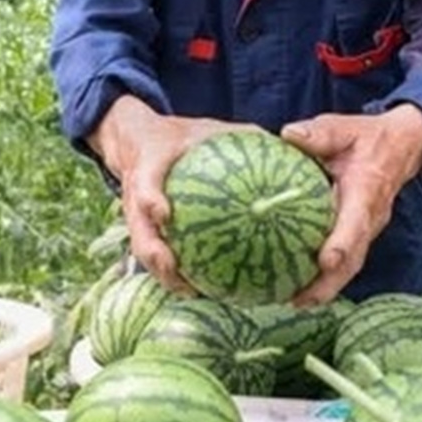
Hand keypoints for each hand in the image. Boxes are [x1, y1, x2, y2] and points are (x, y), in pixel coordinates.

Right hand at [89, 96, 261, 296]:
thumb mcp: (205, 129)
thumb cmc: (177, 138)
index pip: (144, 184)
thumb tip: (288, 147)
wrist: (134, 144)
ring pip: (142, 251)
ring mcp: (134, 217)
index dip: (150, 200)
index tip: (164, 215)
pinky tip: (200, 288)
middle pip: (137, 231)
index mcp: (147, 166)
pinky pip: (154, 256)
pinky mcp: (140, 230)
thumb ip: (240, 137)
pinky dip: (172, 274)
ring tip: (189, 291)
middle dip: (153, 253)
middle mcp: (134, 195)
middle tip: (173, 268)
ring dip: (162, 274)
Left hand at [280, 105, 421, 306]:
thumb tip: (288, 135)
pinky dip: (327, 278)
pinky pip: (347, 261)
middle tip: (301, 300)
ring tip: (295, 303)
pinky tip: (299, 289)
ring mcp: (369, 230)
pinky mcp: (361, 235)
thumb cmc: (366, 138)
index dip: (343, 242)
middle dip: (330, 282)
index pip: (357, 221)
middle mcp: (371, 217)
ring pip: (352, 265)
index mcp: (367, 191)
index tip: (326, 260)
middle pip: (354, 257)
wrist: (402, 146)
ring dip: (327, 287)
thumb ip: (319, 134)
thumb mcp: (344, 128)